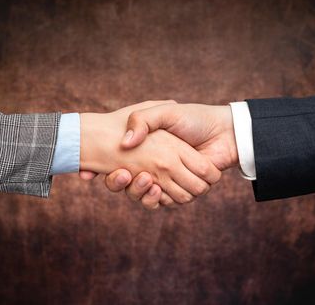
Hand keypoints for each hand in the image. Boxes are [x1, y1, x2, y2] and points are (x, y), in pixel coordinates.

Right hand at [79, 102, 221, 204]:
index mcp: (147, 149)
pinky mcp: (180, 190)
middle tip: (124, 174)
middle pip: (125, 184)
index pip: (117, 165)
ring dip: (138, 191)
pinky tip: (155, 188)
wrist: (224, 132)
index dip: (105, 169)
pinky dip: (157, 199)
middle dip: (119, 183)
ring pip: (143, 196)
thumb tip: (125, 144)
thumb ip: (142, 120)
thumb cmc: (194, 118)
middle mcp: (153, 166)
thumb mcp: (165, 111)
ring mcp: (167, 179)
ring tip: (142, 179)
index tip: (90, 173)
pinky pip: (163, 202)